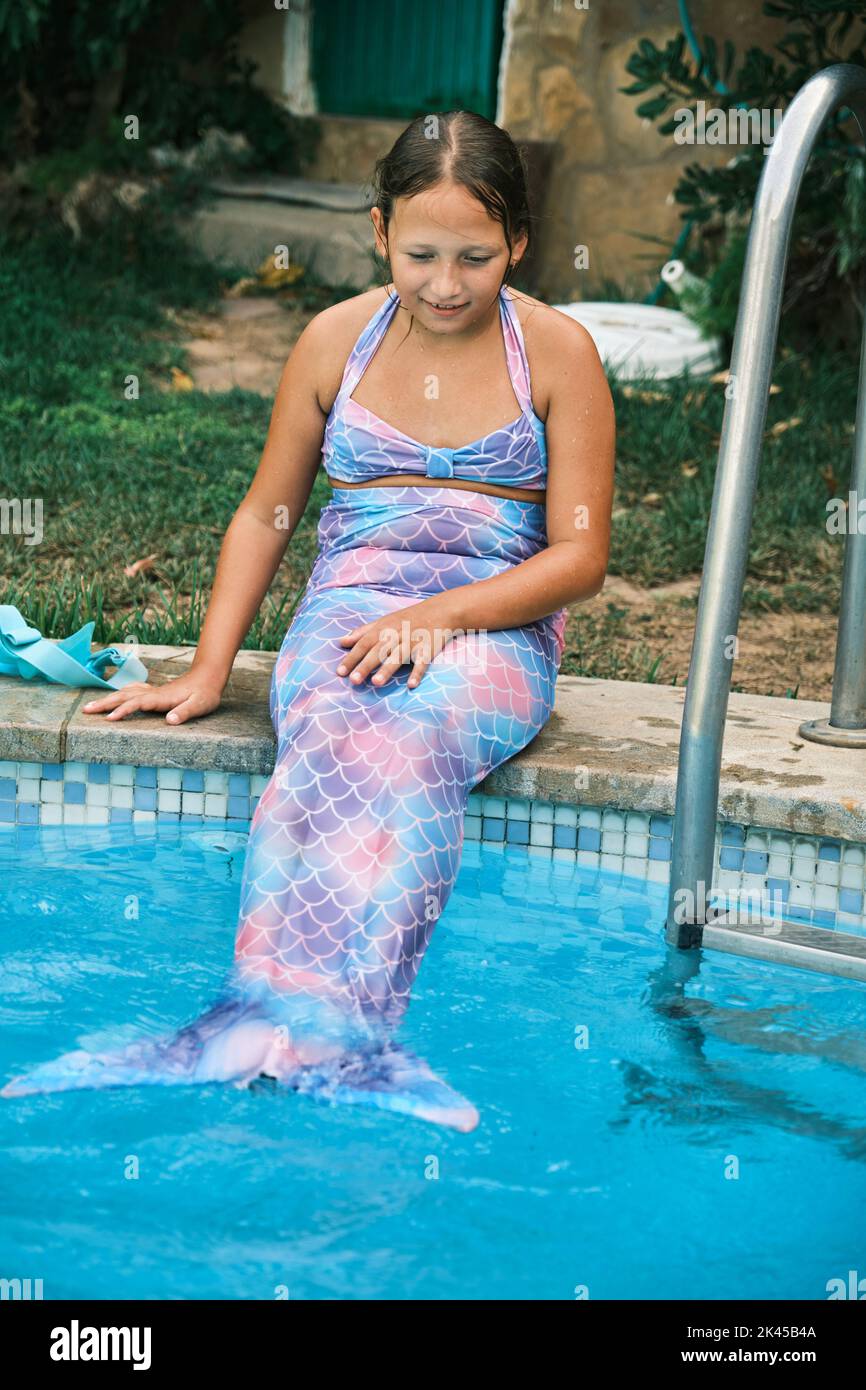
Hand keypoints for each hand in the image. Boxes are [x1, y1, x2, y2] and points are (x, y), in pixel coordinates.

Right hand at [81, 663, 226, 723]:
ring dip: (108, 699)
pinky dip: (122, 693)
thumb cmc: (205, 693)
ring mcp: (153, 692)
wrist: (209, 676)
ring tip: (91, 706)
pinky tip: (118, 694)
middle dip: (104, 703)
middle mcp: (153, 693)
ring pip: (125, 693)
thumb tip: (170, 720)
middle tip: (85, 710)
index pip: (136, 704)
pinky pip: (133, 691)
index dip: (122, 710)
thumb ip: (185, 712)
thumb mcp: (199, 705)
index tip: (109, 719)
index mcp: (161, 698)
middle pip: (123, 696)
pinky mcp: (156, 692)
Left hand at [336, 600, 460, 688]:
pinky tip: (411, 685)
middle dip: (365, 665)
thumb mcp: (383, 622)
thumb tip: (341, 642)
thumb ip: (362, 632)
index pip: (364, 644)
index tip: (340, 672)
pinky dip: (417, 673)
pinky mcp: (428, 649)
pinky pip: (422, 662)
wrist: (440, 610)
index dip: (352, 658)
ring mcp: (413, 642)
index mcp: (383, 629)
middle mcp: (396, 635)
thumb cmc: (407, 619)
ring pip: (398, 656)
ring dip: (387, 669)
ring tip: (376, 683)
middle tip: (353, 680)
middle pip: (378, 651)